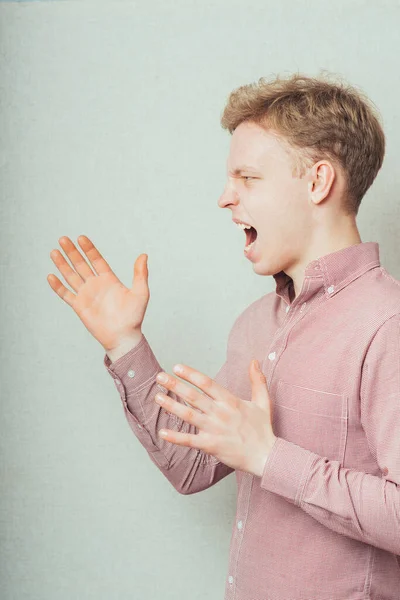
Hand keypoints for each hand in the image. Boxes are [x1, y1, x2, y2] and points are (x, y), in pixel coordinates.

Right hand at [47, 236, 149, 351]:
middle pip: (81, 264)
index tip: (81, 238)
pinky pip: (66, 294)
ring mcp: (86, 295)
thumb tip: (144, 255)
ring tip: (54, 251)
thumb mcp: (141, 293)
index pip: (96, 260)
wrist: (123, 337)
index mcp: (109, 280)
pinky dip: (58, 286)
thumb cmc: (134, 317)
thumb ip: (140, 274)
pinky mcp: (79, 307)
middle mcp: (96, 285)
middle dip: (72, 252)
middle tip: (63, 239)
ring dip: (62, 264)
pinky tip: (51, 276)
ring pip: (71, 276)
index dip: (89, 249)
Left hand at [154, 359, 277, 476]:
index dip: (191, 374)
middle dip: (175, 385)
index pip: (207, 383)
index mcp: (230, 401)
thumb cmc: (262, 430)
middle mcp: (220, 413)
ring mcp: (214, 429)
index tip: (177, 367)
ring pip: (188, 415)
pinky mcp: (210, 445)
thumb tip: (255, 361)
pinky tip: (162, 432)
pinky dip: (175, 437)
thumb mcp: (263, 402)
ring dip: (171, 406)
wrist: (265, 456)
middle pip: (193, 396)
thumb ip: (257, 381)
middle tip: (159, 376)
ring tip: (157, 397)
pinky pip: (189, 440)